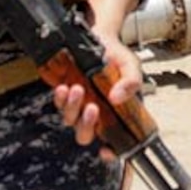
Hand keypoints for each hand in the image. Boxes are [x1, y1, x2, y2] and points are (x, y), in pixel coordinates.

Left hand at [52, 34, 143, 160]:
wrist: (100, 37)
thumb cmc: (117, 56)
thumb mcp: (131, 67)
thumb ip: (131, 83)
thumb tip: (117, 98)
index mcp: (115, 115)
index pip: (113, 142)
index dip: (110, 152)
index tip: (106, 152)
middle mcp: (96, 114)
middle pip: (85, 135)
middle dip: (87, 126)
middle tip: (93, 108)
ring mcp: (78, 106)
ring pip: (70, 120)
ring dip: (73, 108)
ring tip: (78, 88)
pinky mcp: (65, 94)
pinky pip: (59, 104)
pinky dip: (60, 98)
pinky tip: (64, 87)